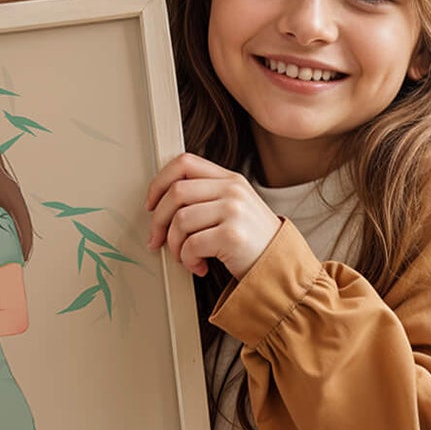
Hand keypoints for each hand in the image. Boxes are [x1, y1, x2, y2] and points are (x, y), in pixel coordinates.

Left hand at [145, 154, 281, 278]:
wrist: (280, 267)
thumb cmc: (251, 241)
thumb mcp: (234, 207)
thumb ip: (205, 196)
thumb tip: (159, 204)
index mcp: (230, 179)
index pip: (184, 163)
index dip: (159, 182)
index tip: (150, 204)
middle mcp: (232, 190)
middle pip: (176, 192)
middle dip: (158, 220)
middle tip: (157, 240)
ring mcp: (234, 211)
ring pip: (180, 220)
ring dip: (175, 245)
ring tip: (185, 257)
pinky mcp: (232, 235)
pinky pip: (192, 245)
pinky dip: (188, 260)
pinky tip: (199, 266)